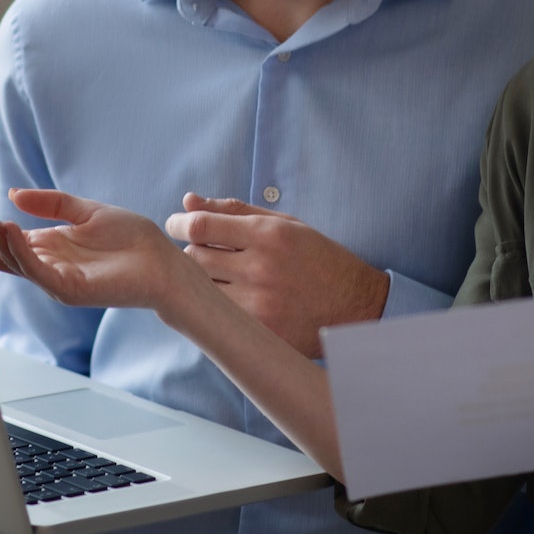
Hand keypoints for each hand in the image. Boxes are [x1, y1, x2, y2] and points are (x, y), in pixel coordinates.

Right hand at [0, 189, 194, 310]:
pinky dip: (21, 251)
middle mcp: (46, 265)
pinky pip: (37, 271)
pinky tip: (10, 228)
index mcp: (47, 247)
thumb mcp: (85, 210)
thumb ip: (50, 202)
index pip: (4, 238)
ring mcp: (55, 280)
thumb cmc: (132, 240)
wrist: (164, 262)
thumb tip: (13, 193)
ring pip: (13, 260)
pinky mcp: (70, 290)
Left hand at [163, 193, 388, 358]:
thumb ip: (235, 211)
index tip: (176, 225)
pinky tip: (225, 301)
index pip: (201, 226)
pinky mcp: (260, 331)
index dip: (179, 224)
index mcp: (268, 234)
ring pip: (201, 288)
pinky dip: (213, 306)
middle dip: (191, 252)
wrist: (357, 307)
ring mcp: (260, 304)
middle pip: (194, 257)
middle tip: (202, 253)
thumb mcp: (285, 224)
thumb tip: (188, 201)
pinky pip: (217, 316)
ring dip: (200, 280)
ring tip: (218, 276)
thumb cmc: (319, 259)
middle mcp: (261, 268)